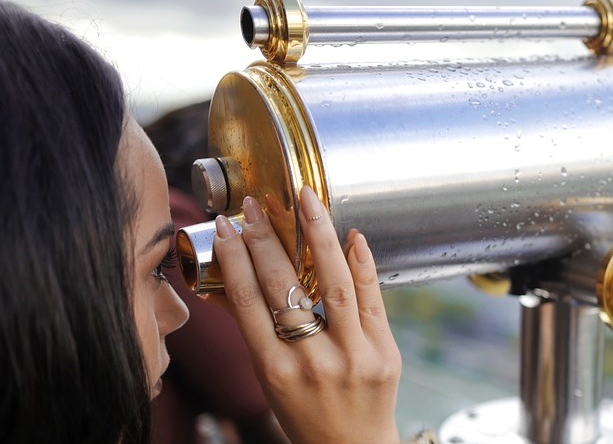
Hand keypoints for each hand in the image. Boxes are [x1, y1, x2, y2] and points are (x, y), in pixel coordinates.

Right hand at [208, 186, 400, 443]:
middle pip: (283, 285)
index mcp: (273, 369)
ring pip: (332, 284)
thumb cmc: (305, 411)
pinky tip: (352, 235)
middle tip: (258, 204)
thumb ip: (260, 331)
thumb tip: (242, 272)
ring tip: (306, 200)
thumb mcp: (270, 378)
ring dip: (318, 235)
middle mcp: (311, 361)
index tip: (227, 225)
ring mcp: (352, 356)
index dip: (233, 257)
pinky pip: (372, 299)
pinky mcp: (385, 352)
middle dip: (267, 238)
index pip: (246, 300)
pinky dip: (362, 264)